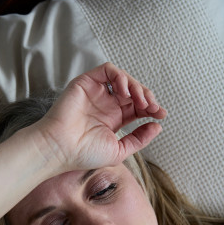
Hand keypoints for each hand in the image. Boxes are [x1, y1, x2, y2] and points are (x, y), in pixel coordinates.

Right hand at [35, 62, 166, 171]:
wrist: (62, 148)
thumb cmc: (84, 154)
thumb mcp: (120, 150)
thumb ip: (139, 139)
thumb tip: (157, 126)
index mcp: (114, 119)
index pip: (138, 107)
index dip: (152, 108)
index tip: (161, 115)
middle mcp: (106, 104)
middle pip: (134, 91)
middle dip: (148, 97)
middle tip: (153, 107)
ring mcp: (97, 92)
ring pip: (124, 79)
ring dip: (137, 86)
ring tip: (141, 101)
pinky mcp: (87, 82)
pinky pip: (108, 70)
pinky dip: (121, 77)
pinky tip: (124, 92)